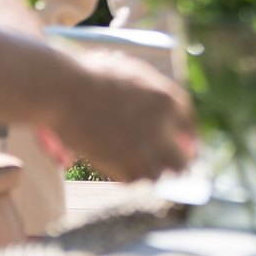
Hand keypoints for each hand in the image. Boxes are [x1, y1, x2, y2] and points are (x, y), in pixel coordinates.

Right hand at [49, 52, 194, 181]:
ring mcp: (144, 148)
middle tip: (162, 167)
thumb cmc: (95, 77)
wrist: (66, 88)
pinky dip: (127, 177)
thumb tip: (171, 119)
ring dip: (148, 172)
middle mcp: (163, 126)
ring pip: (159, 176)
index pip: (189, 129)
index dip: (184, 142)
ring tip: (134, 166)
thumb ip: (157, 95)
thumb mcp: (136, 74)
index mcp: (168, 100)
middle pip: (182, 160)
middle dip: (173, 164)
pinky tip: (115, 166)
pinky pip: (134, 180)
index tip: (179, 149)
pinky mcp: (122, 164)